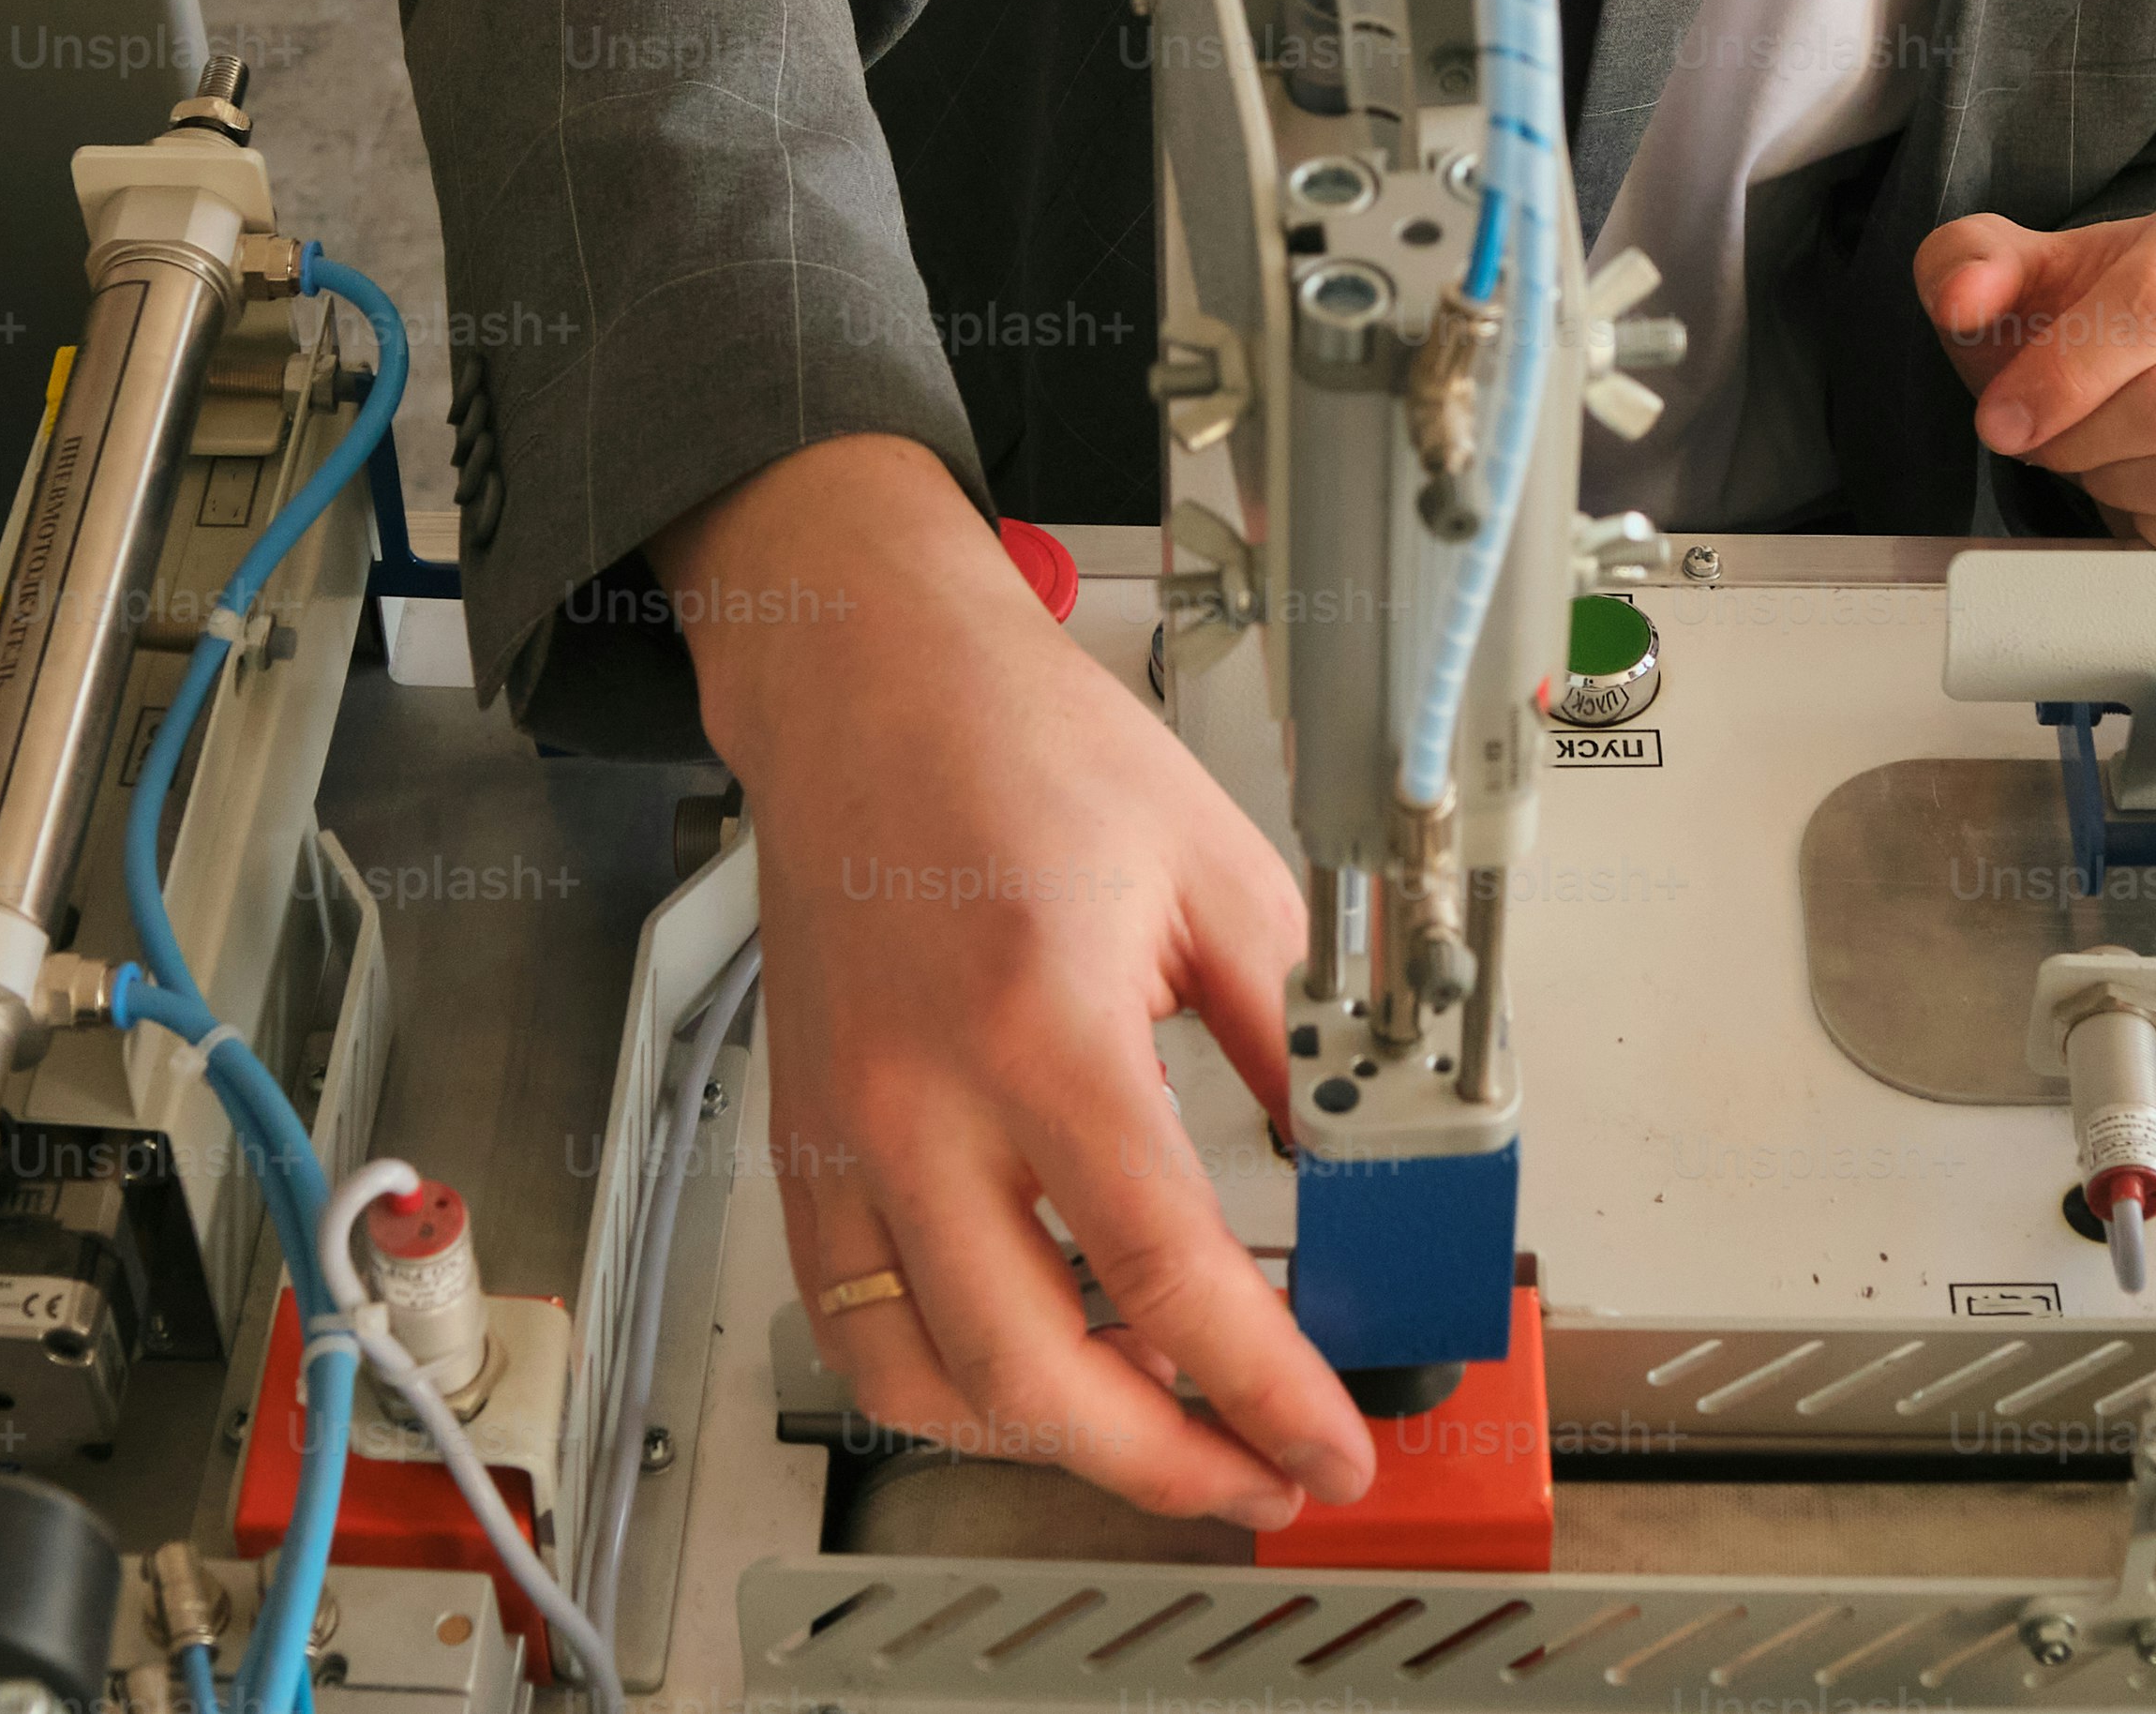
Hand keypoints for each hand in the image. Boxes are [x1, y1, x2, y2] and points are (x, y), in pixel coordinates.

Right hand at [672, 436, 1372, 1528]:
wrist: (866, 678)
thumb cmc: (1022, 743)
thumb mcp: (1221, 875)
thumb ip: (1291, 1041)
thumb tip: (1350, 1170)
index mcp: (1040, 1023)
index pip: (1167, 1271)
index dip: (1264, 1391)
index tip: (1329, 1446)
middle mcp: (922, 1099)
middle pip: (1033, 1372)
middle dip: (1165, 1465)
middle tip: (1258, 1479)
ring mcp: (845, 1133)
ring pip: (922, 1381)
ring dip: (1047, 1440)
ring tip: (1154, 1421)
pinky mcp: (804, 1144)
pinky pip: (853, 1324)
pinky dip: (945, 1382)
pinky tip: (1036, 1361)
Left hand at [1918, 193, 2155, 547]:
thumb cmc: (2100, 320)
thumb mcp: (2022, 277)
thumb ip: (1968, 264)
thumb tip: (1962, 298)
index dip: (2065, 375)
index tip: (2004, 419)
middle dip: (2084, 440)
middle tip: (2047, 443)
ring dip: (2119, 486)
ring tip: (2100, 458)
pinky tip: (2151, 494)